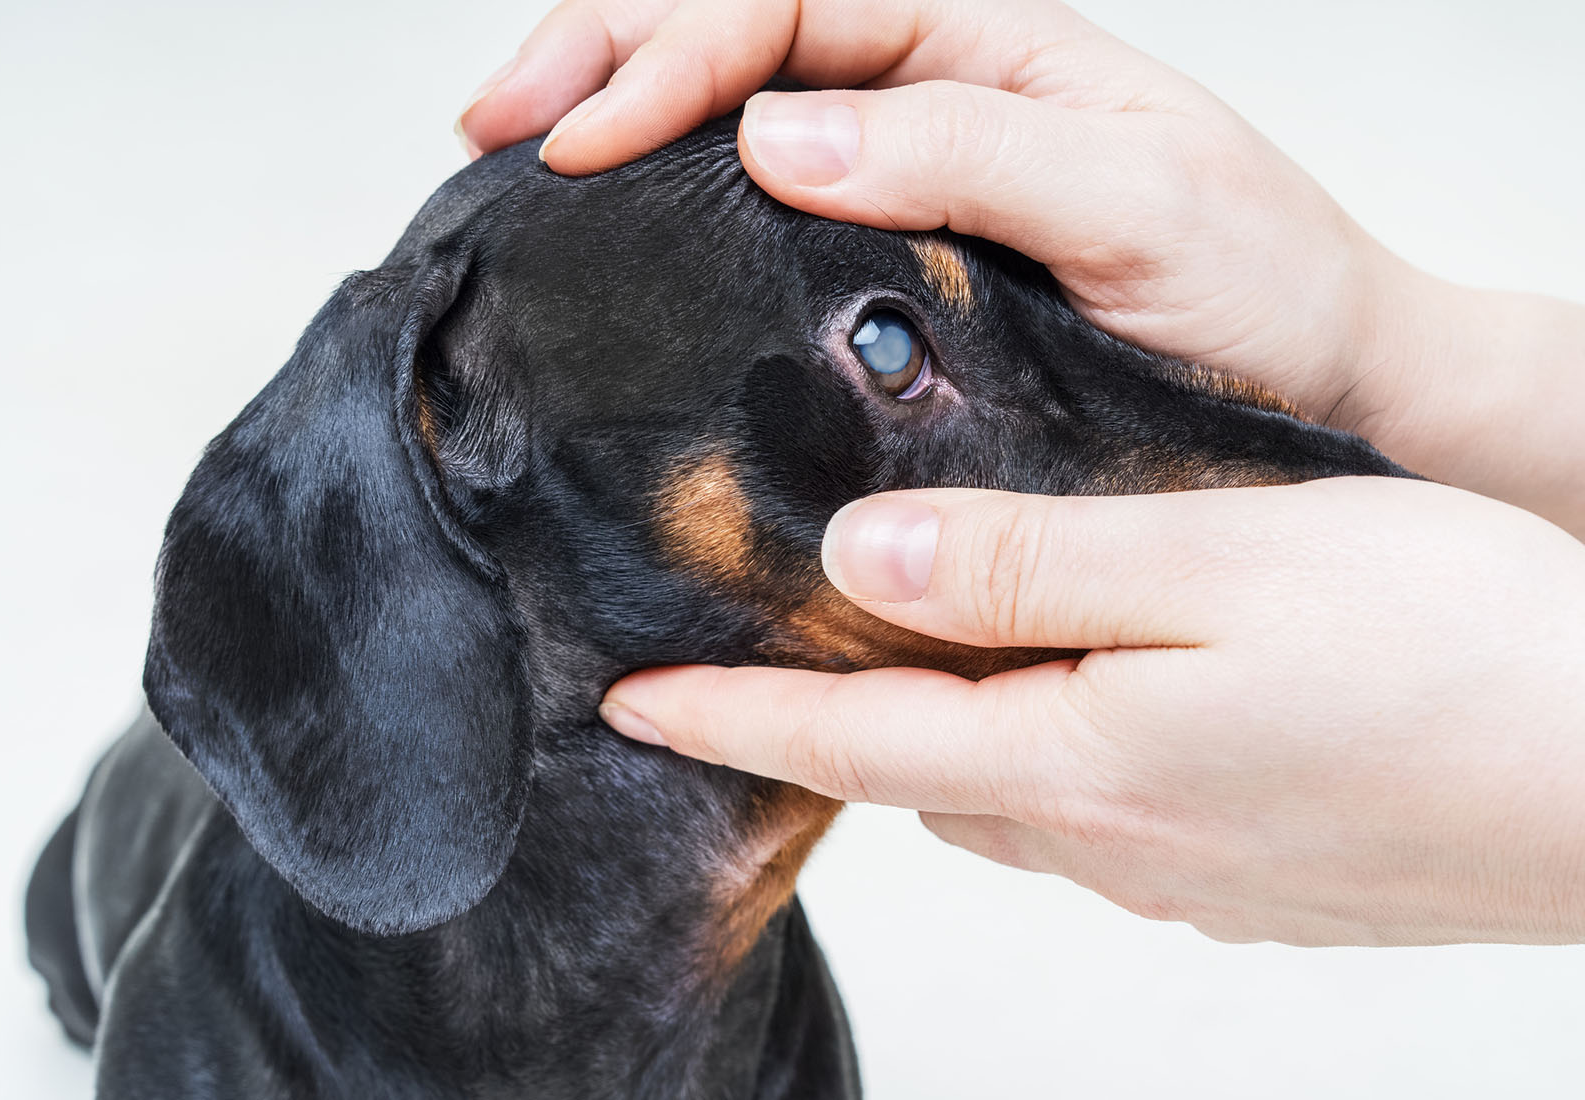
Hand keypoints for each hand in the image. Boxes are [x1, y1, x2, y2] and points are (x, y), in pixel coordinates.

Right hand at [457, 0, 1388, 418]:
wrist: (1323, 385)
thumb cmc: (1261, 286)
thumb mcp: (1138, 203)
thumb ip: (970, 151)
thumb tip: (777, 135)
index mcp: (986, 42)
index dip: (672, 53)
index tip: (583, 136)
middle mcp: (933, 92)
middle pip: (735, 26)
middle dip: (603, 51)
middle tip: (493, 120)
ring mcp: (907, 176)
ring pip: (733, 110)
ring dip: (619, 109)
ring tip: (518, 153)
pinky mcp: (898, 262)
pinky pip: (765, 211)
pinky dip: (677, 208)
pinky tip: (618, 230)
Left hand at [599, 478, 1584, 945]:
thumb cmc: (1453, 653)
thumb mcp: (1223, 561)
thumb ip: (1029, 566)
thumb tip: (862, 567)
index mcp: (1079, 759)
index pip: (849, 744)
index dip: (727, 719)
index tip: (627, 703)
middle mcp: (1112, 838)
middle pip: (918, 778)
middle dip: (827, 728)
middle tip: (770, 659)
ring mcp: (1185, 873)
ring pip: (1009, 797)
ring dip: (943, 738)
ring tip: (918, 664)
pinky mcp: (1252, 879)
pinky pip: (1100, 817)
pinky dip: (1048, 758)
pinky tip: (1086, 704)